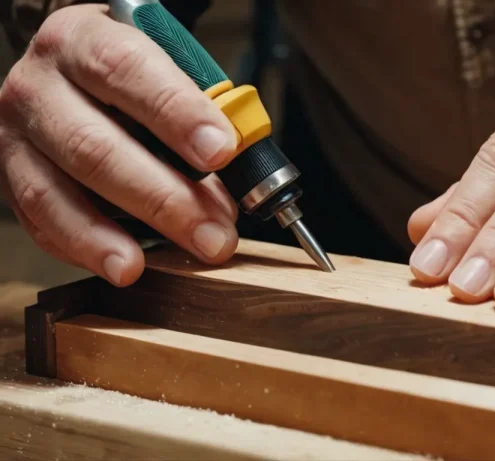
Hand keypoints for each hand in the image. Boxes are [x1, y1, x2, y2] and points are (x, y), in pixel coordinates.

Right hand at [0, 5, 240, 285]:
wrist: (69, 68)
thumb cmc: (131, 74)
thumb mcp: (166, 67)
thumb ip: (200, 113)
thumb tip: (234, 181)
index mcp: (85, 41)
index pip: (128, 71)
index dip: (177, 113)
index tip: (221, 152)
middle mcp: (40, 85)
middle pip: (95, 146)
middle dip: (163, 198)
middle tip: (214, 234)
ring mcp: (17, 133)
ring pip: (54, 191)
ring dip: (106, 237)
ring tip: (144, 266)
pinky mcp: (8, 174)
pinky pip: (38, 220)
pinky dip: (79, 248)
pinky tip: (118, 265)